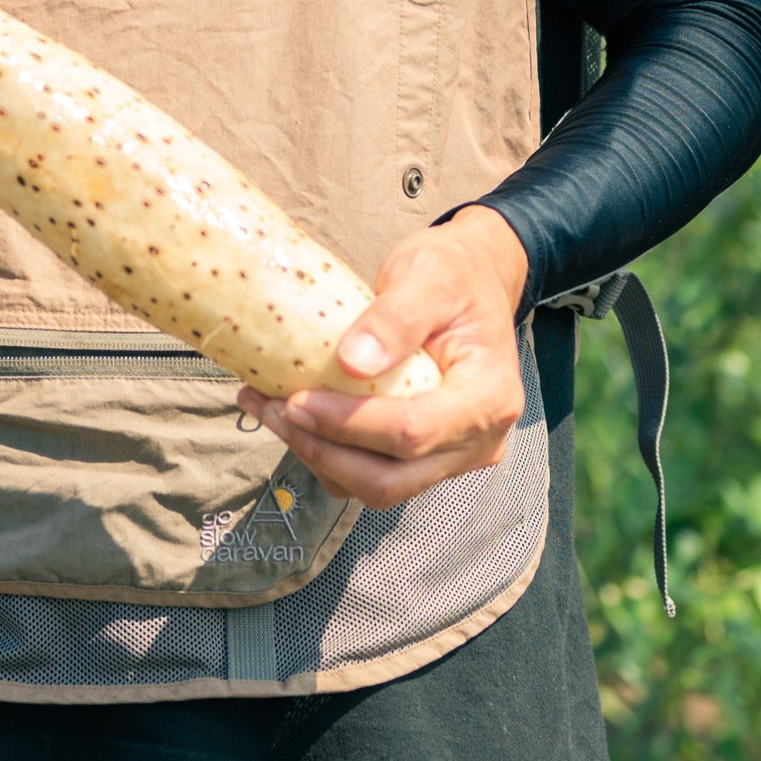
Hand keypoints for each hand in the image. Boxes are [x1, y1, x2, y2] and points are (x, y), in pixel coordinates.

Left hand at [242, 207, 527, 509]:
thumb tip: (352, 362)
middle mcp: (478, 441)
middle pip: (391, 478)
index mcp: (489, 398)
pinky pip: (372, 473)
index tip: (297, 399)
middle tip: (273, 409)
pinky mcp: (426, 457)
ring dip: (318, 458)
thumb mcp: (427, 277)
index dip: (350, 424)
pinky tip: (292, 417)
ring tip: (271, 410)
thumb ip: (396, 317)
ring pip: (376, 486)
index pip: (414, 431)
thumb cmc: (454, 275)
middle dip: (323, 452)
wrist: (474, 282)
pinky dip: (327, 455)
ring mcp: (453, 456)